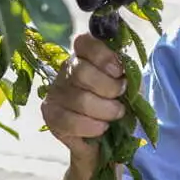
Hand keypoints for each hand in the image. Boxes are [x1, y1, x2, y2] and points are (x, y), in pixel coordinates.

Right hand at [41, 33, 128, 166]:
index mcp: (86, 55)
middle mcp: (66, 69)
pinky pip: (69, 121)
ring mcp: (55, 91)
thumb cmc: (119, 101)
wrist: (108, 137)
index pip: (85, 42)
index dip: (102, 55)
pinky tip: (101, 128)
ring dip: (105, 110)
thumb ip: (126, 71)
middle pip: (81, 72)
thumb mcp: (129, 82)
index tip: (118, 71)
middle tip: (120, 96)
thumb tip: (123, 69)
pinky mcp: (50, 114)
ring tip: (115, 114)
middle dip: (109, 88)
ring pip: (79, 99)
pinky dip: (91, 126)